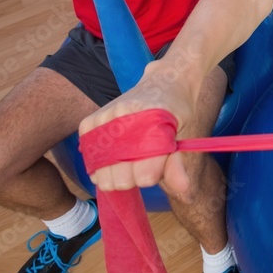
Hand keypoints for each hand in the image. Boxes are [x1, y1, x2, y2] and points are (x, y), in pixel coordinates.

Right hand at [78, 63, 196, 193]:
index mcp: (152, 124)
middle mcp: (124, 121)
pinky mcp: (91, 122)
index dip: (151, 176)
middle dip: (132, 178)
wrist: (164, 82)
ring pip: (101, 174)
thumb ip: (177, 163)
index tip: (157, 164)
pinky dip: (99, 162)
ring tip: (128, 156)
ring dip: (115, 172)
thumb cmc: (175, 111)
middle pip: (119, 179)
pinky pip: (89, 158)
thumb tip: (183, 189)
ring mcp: (104, 120)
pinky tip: (114, 151)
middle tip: (142, 161)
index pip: (144, 175)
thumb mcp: (182, 135)